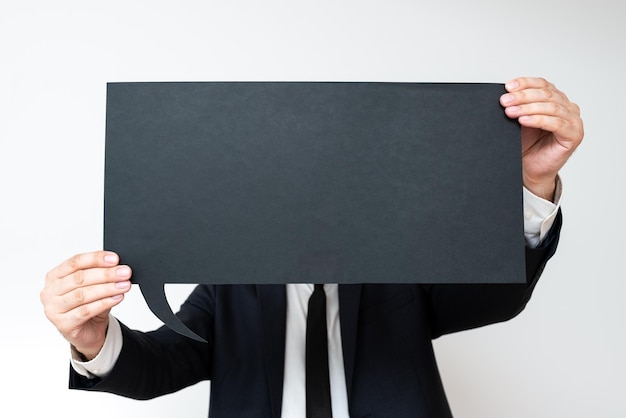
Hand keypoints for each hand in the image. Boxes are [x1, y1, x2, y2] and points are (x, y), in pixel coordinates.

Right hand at [40, 251, 131, 359]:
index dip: (96, 258)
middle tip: (125, 272)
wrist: (88, 331)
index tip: (115, 259)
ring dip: (107, 288)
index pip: (75, 262)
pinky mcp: (63, 324)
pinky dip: (104, 303)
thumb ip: (101, 274)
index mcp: (55, 276)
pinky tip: (117, 298)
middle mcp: (50, 291)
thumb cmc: (89, 304)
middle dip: (106, 274)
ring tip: (124, 285)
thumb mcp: (94, 285)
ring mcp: (54, 309)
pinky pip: (86, 311)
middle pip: (79, 278)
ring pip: (82, 294)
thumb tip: (118, 267)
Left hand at [501, 77, 583, 200]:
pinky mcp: (574, 134)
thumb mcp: (519, 120)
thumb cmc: (527, 145)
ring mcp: (573, 120)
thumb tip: (505, 94)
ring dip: (528, 108)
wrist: (530, 169)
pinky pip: (557, 123)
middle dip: (522, 97)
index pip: (542, 84)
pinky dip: (539, 120)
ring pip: (551, 107)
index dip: (525, 83)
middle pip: (546, 94)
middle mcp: (567, 107)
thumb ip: (518, 106)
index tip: (508, 87)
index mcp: (556, 99)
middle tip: (505, 101)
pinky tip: (524, 120)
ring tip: (510, 112)